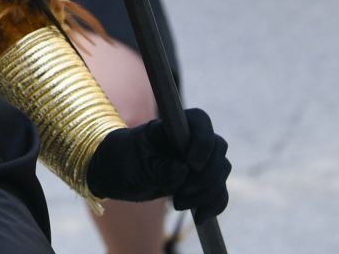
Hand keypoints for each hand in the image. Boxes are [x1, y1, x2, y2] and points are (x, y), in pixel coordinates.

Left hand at [86, 106, 230, 222]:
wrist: (117, 174)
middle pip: (218, 149)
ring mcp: (197, 159)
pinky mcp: (199, 180)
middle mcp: (189, 139)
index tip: (190, 164)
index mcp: (173, 126)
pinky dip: (214, 204)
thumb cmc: (123, 160)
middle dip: (206, 175)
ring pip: (220, 171)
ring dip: (206, 192)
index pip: (201, 121)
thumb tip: (182, 172)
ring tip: (178, 203)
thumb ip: (159, 167)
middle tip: (182, 190)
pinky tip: (200, 217)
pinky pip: (219, 191)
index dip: (203, 142)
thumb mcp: (135, 164)